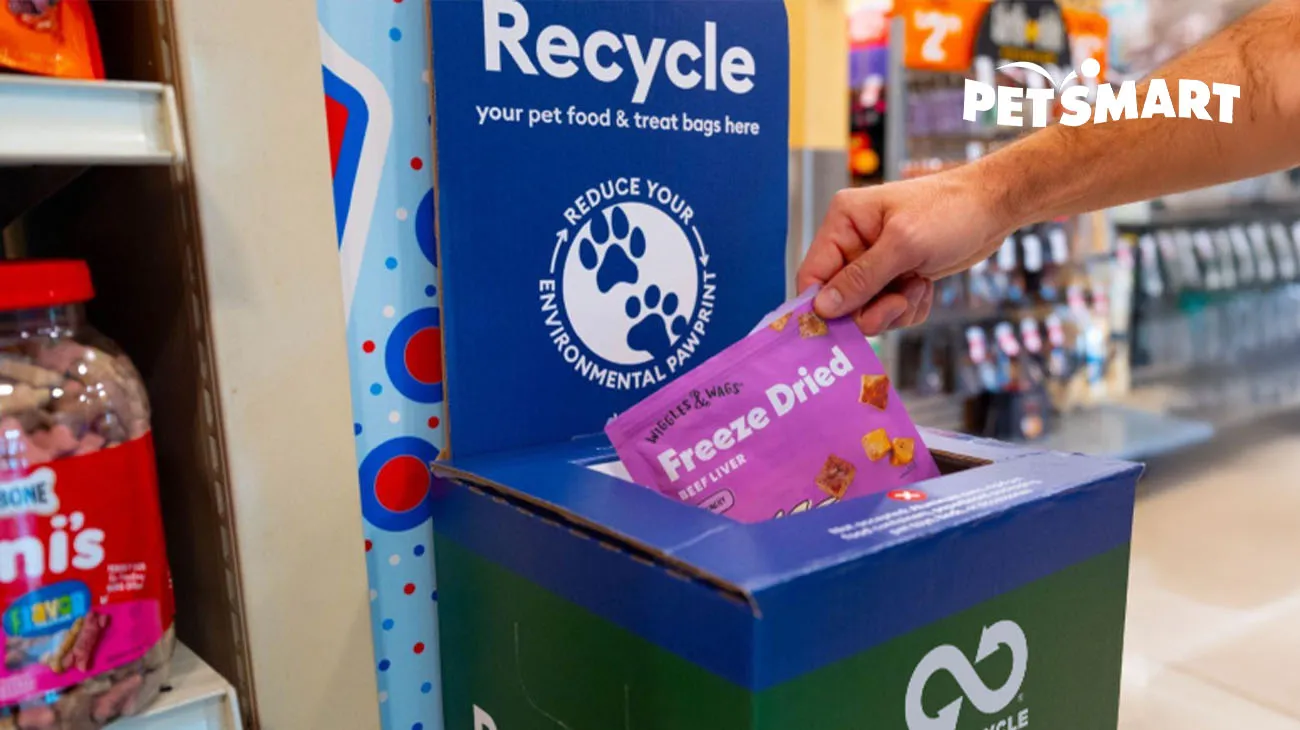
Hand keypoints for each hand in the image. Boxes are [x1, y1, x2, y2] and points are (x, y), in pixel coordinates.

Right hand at [797, 167, 1015, 334]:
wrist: (995, 209)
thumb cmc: (951, 212)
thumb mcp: (904, 245)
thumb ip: (861, 279)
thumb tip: (822, 308)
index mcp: (843, 222)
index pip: (813, 275)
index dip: (823, 306)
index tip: (843, 329)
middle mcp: (853, 242)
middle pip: (840, 300)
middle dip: (872, 309)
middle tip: (898, 303)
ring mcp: (875, 261)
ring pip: (867, 310)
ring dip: (895, 309)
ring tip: (918, 285)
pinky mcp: (896, 276)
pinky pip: (890, 310)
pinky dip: (909, 308)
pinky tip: (925, 286)